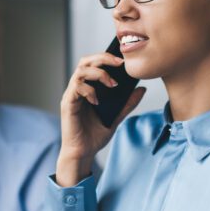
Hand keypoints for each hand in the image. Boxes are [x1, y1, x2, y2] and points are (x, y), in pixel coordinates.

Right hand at [57, 51, 146, 185]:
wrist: (83, 153)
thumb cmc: (95, 136)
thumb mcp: (117, 117)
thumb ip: (127, 103)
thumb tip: (141, 88)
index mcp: (88, 88)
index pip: (94, 63)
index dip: (107, 57)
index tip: (124, 60)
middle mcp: (78, 88)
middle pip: (86, 61)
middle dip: (103, 58)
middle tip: (120, 63)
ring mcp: (71, 95)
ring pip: (80, 71)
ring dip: (99, 74)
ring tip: (112, 85)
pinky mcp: (68, 104)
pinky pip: (75, 88)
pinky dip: (89, 90)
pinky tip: (97, 101)